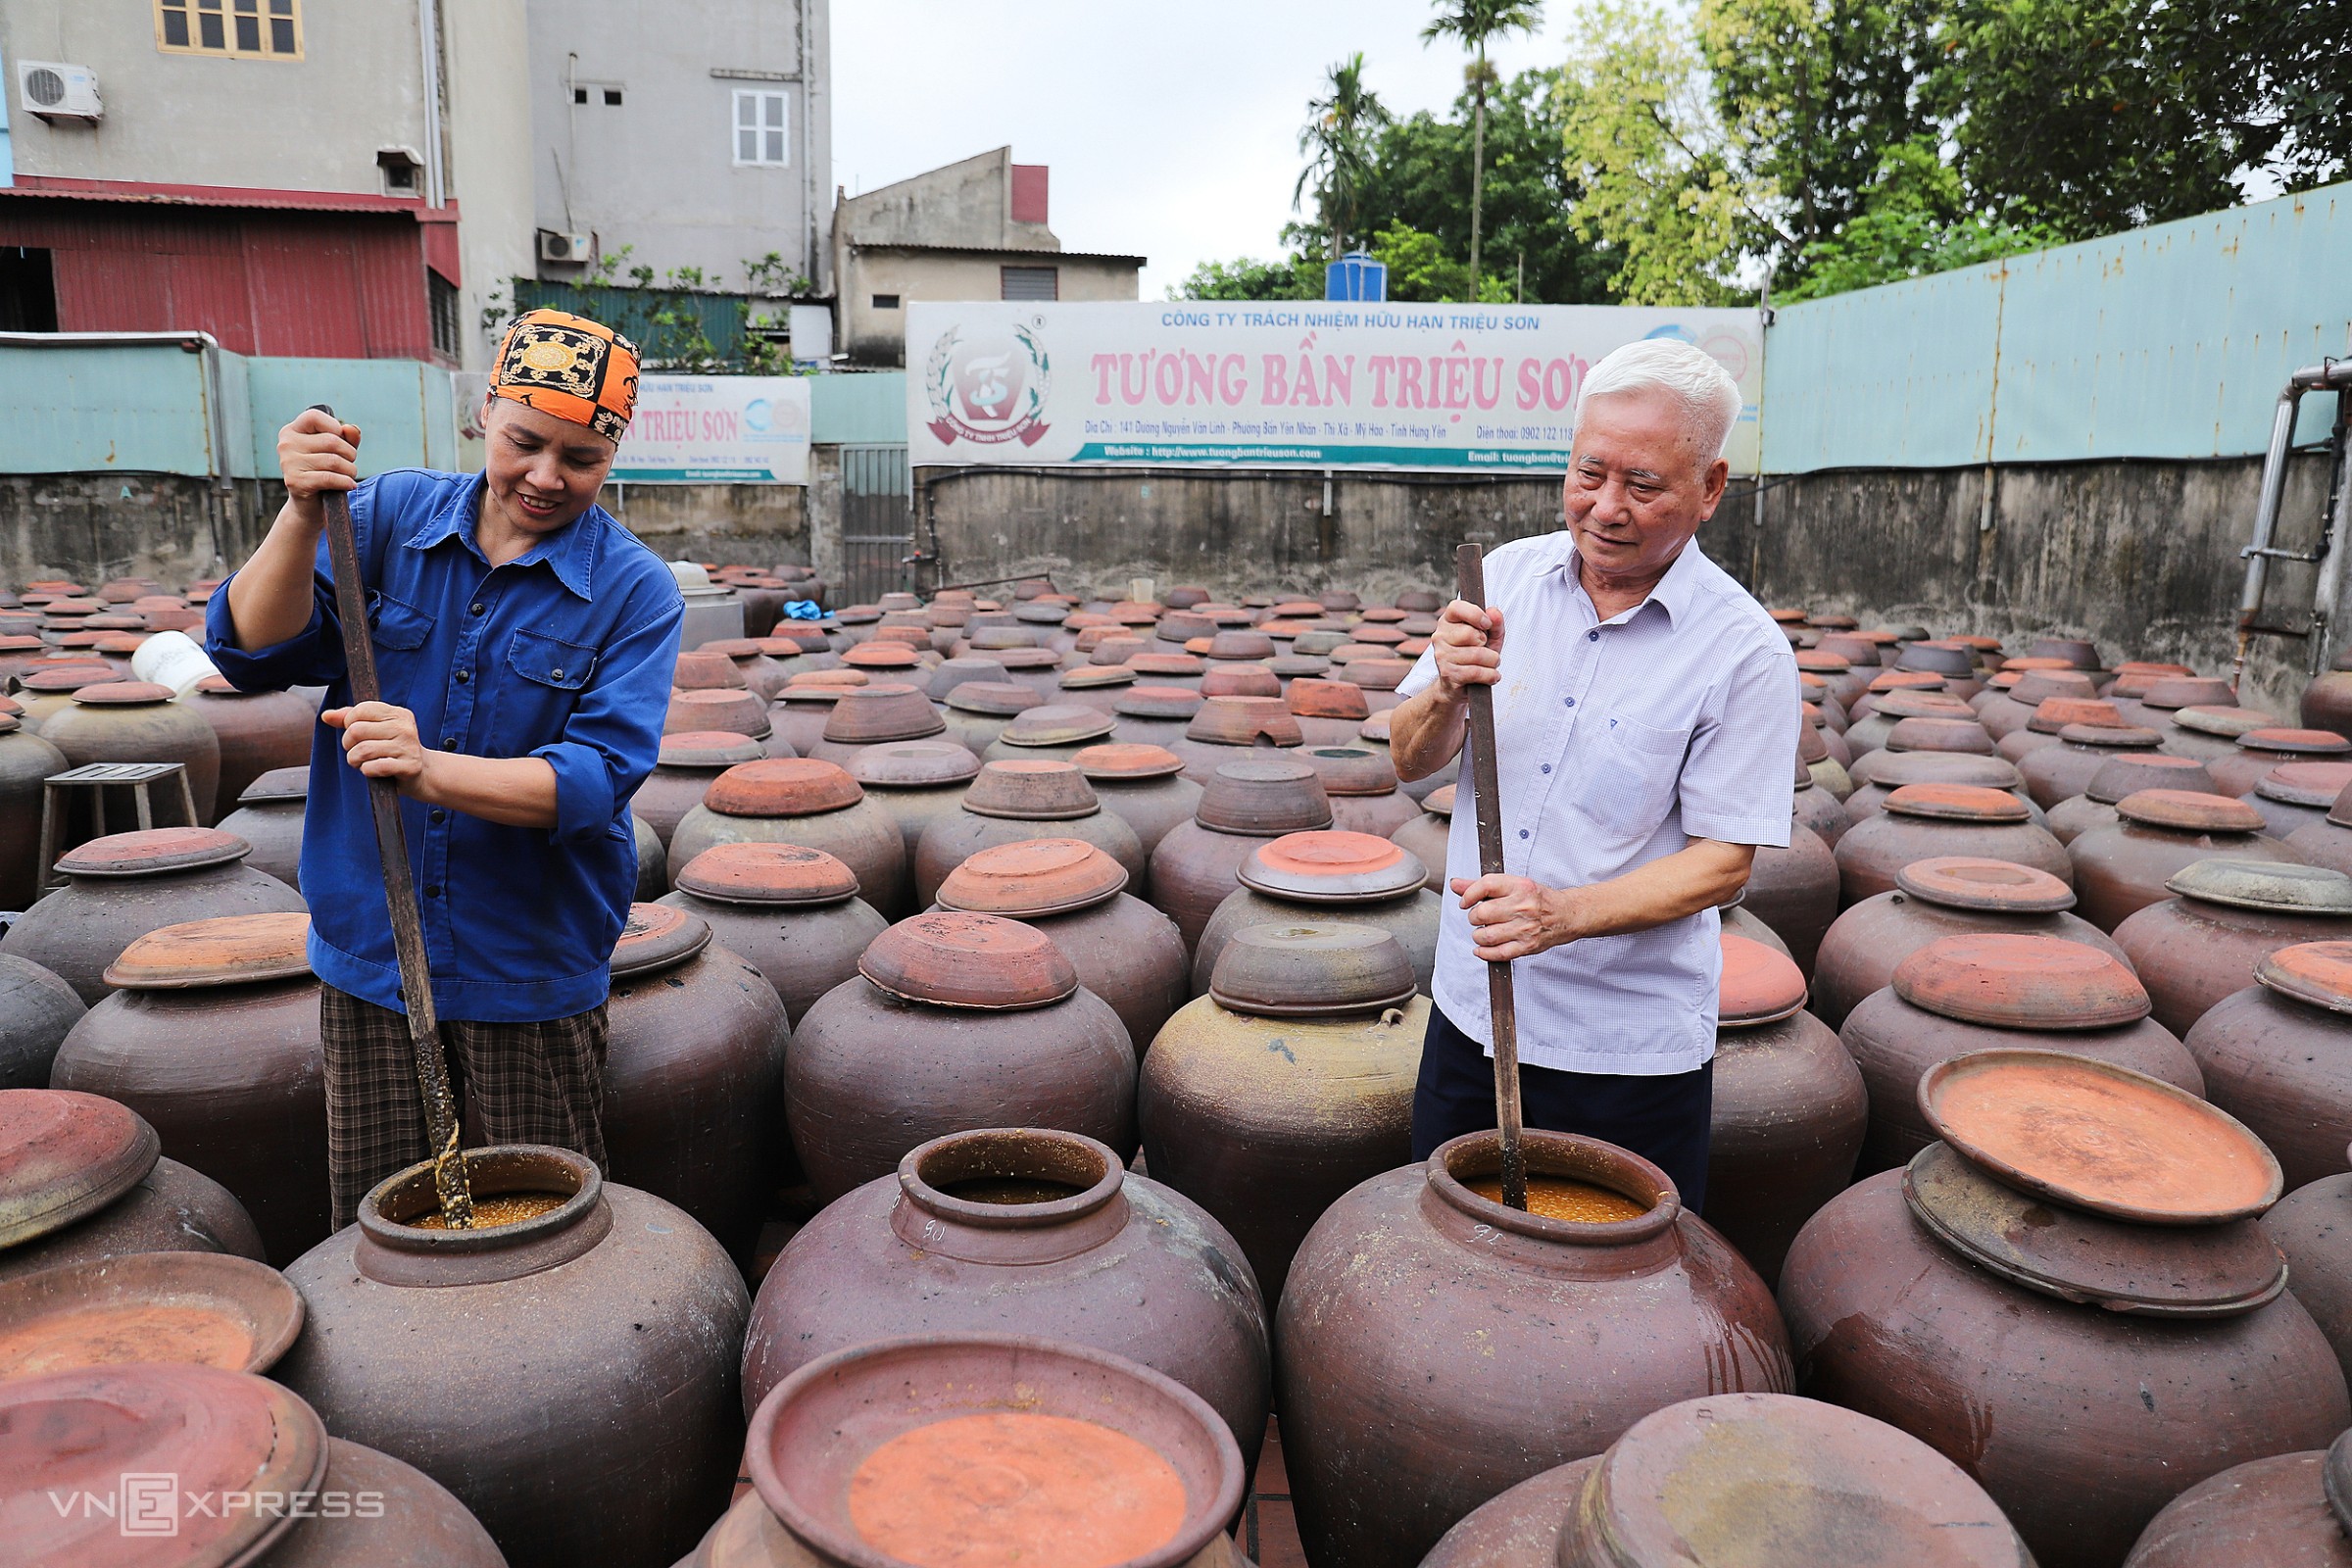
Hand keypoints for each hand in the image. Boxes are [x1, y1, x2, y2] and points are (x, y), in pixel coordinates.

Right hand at [278, 409, 361, 509]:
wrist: (310, 506)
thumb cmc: (324, 473)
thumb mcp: (338, 452)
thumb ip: (347, 438)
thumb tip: (350, 429)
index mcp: (292, 431)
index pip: (314, 416)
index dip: (334, 427)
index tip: (341, 441)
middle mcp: (286, 444)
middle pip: (331, 441)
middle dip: (349, 454)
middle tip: (349, 464)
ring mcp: (288, 463)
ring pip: (333, 461)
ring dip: (350, 470)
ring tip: (348, 476)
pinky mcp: (295, 481)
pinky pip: (329, 477)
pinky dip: (345, 482)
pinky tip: (349, 485)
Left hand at [323, 701, 428, 786]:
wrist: (423, 772)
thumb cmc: (394, 749)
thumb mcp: (376, 729)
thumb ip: (351, 720)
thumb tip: (327, 716)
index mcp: (397, 713)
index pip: (360, 710)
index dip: (349, 724)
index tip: (356, 735)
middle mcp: (404, 728)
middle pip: (356, 731)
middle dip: (349, 745)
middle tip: (357, 751)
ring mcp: (408, 747)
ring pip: (362, 750)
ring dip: (355, 760)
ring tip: (362, 762)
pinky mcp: (409, 766)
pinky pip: (373, 767)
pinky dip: (367, 771)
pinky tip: (373, 771)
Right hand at [1431, 598, 1502, 695]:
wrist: (1456, 686)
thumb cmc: (1474, 657)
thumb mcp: (1489, 637)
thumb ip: (1495, 623)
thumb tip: (1494, 612)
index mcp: (1448, 621)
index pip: (1456, 608)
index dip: (1475, 614)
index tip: (1486, 624)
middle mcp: (1440, 636)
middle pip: (1469, 633)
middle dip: (1486, 643)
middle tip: (1485, 649)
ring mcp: (1442, 656)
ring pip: (1476, 655)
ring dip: (1492, 661)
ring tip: (1490, 664)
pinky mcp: (1448, 674)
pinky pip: (1476, 672)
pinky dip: (1490, 675)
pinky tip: (1491, 675)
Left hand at [1452, 873, 1578, 961]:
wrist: (1566, 915)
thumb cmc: (1537, 899)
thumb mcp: (1513, 885)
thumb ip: (1481, 886)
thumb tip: (1455, 885)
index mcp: (1518, 886)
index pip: (1485, 886)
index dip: (1468, 895)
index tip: (1465, 902)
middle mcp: (1522, 906)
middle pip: (1482, 913)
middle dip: (1474, 917)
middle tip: (1478, 918)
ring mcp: (1525, 928)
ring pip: (1487, 935)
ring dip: (1478, 935)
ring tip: (1483, 932)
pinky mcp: (1527, 946)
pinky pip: (1498, 953)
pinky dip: (1484, 953)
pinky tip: (1481, 948)